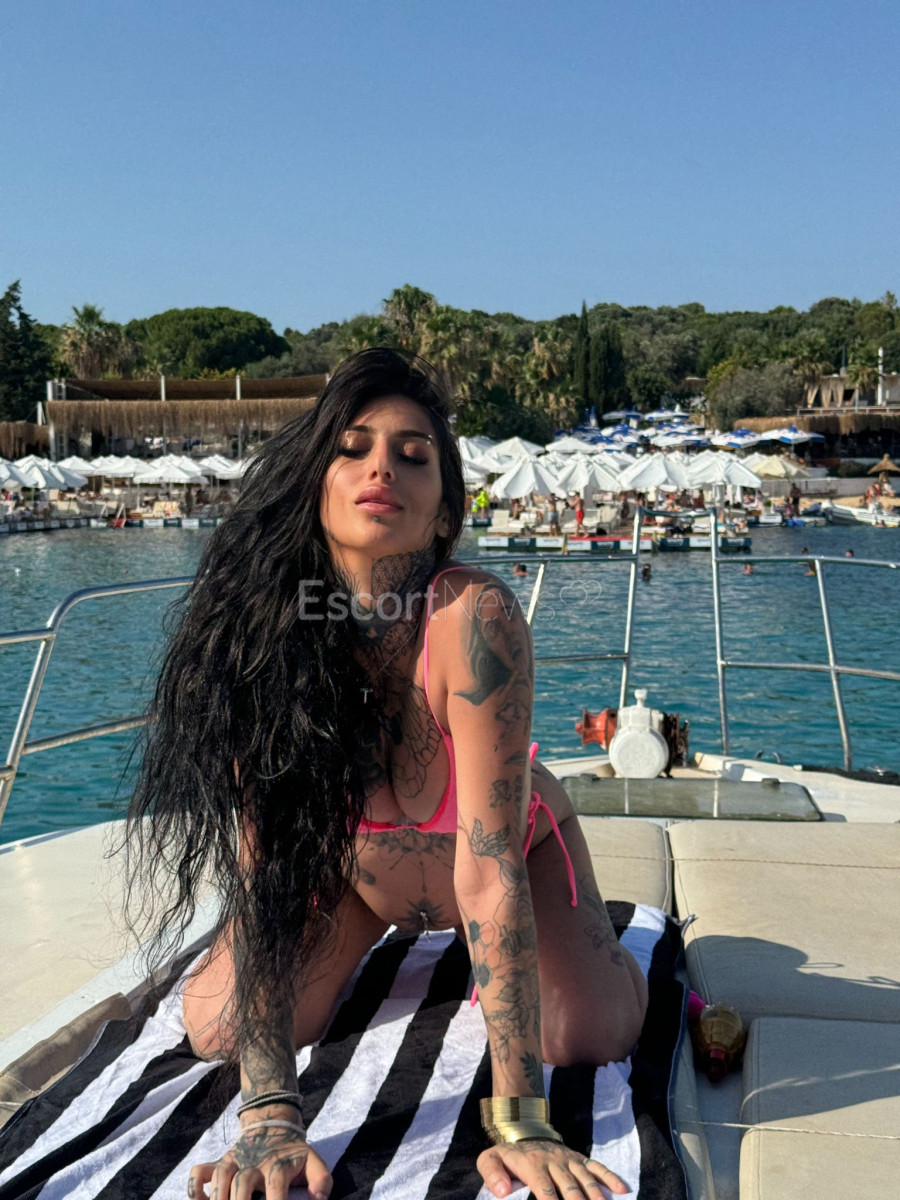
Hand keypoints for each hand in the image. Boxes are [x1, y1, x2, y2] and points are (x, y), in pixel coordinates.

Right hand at [188, 1127, 331, 1199]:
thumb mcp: (313, 1162)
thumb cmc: (293, 1155)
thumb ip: (321, 1180)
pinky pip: (199, 1172)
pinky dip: (195, 1187)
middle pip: (244, 1180)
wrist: (273, 1126)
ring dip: (217, 1196)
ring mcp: (234, 1161)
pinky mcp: (220, 1163)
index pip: (276, 1181)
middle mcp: (254, 1162)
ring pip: (220, 1174)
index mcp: (278, 1164)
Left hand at [478, 1137, 628, 1197]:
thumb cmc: (508, 1156)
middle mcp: (554, 1162)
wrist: (524, 1131)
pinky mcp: (579, 1158)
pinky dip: (609, 1177)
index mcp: (533, 1165)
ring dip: (596, 1196)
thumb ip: (492, 1174)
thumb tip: (501, 1192)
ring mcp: (569, 1159)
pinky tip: (622, 1189)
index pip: (545, 1190)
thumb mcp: (490, 1159)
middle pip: (570, 1188)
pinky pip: (596, 1167)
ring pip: (586, 1179)